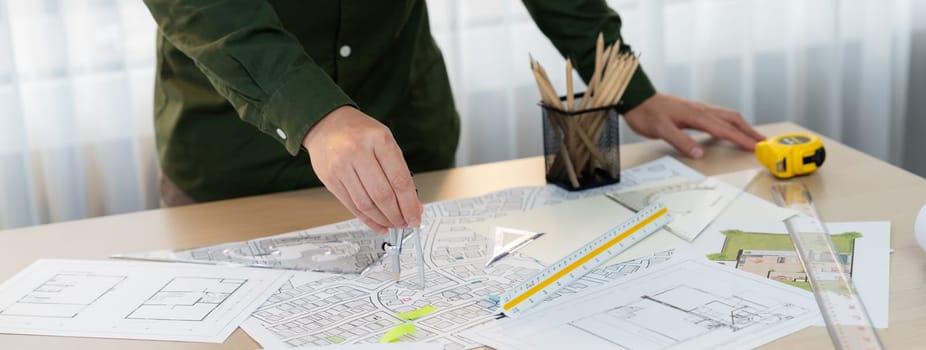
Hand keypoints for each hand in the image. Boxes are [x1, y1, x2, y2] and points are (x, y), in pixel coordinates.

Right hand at [303, 106, 421, 233]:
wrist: (325, 123)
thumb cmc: (359, 132)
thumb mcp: (384, 140)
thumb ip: (398, 169)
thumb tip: (411, 203)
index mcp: (378, 139)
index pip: (399, 179)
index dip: (409, 203)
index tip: (416, 216)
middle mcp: (358, 151)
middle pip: (383, 195)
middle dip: (397, 215)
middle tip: (405, 223)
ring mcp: (341, 166)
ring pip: (366, 204)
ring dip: (383, 219)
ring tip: (393, 224)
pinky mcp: (330, 179)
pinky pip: (351, 206)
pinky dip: (367, 219)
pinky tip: (378, 224)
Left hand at [623, 93, 765, 157]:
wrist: (635, 98)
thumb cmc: (646, 114)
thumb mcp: (661, 130)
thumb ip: (680, 141)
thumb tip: (699, 153)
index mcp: (697, 115)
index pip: (724, 129)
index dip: (740, 139)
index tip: (755, 147)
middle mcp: (701, 110)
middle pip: (731, 119)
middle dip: (748, 130)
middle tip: (762, 141)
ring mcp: (697, 108)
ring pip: (725, 115)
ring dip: (740, 125)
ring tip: (750, 136)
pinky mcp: (692, 110)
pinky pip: (716, 116)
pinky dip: (728, 123)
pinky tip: (726, 129)